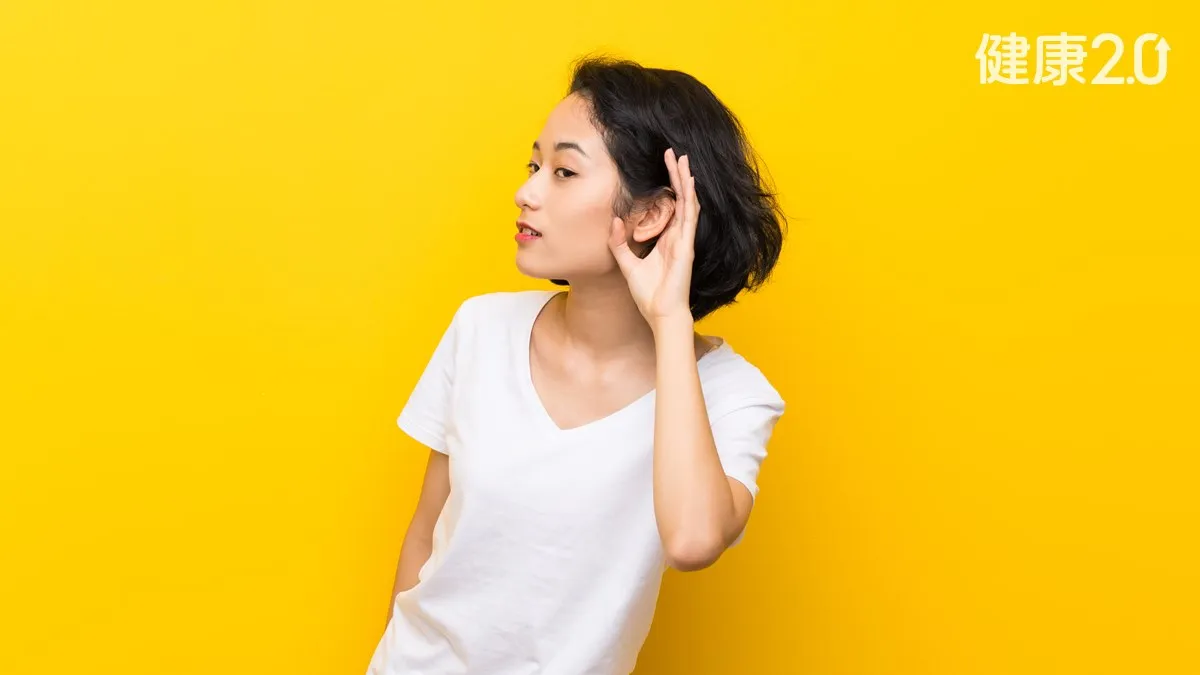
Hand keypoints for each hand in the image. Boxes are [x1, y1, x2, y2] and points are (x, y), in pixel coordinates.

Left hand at [608, 148, 699, 327]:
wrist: (660, 314)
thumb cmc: (648, 295)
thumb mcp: (627, 264)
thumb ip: (620, 243)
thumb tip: (615, 221)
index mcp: (666, 240)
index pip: (669, 206)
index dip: (667, 185)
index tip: (662, 165)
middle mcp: (678, 237)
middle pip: (680, 198)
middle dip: (676, 175)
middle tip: (672, 152)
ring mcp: (684, 240)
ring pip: (687, 202)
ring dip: (684, 180)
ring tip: (681, 158)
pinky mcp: (686, 247)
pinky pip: (689, 217)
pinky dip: (689, 198)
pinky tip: (689, 181)